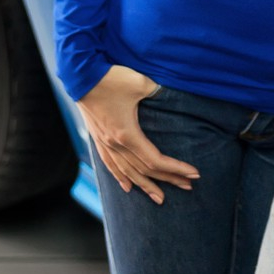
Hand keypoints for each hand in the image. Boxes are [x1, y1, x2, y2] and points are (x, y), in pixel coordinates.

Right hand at [79, 65, 197, 204]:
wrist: (79, 74)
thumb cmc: (110, 78)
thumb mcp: (140, 83)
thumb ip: (160, 91)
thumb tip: (174, 96)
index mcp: (127, 134)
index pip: (156, 160)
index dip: (176, 169)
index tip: (194, 174)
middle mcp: (115, 144)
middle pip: (146, 170)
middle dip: (169, 179)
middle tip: (188, 187)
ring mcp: (105, 143)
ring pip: (128, 172)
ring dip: (146, 185)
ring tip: (160, 198)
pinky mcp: (98, 138)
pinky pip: (110, 165)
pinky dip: (121, 178)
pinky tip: (128, 187)